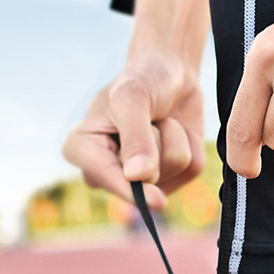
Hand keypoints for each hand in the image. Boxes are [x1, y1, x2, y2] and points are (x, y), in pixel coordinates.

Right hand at [62, 49, 205, 208]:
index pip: (104, 176)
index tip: (155, 201)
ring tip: (159, 119)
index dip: (129, 189)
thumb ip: (135, 136)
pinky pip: (192, 169)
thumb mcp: (132, 98)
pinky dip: (191, 142)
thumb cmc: (141, 79)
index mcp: (81, 148)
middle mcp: (107, 172)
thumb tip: (138, 177)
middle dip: (155, 144)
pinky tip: (174, 128)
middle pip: (143, 180)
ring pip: (172, 172)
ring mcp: (138, 179)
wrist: (169, 72)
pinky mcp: (170, 177)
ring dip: (175, 137)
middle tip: (146, 116)